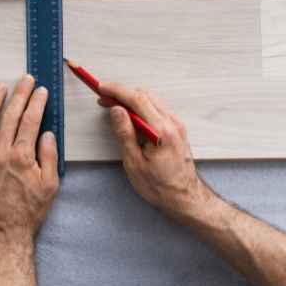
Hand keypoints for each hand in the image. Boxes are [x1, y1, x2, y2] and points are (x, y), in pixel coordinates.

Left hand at [0, 75, 59, 246]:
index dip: (37, 102)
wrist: (2, 232)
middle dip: (19, 94)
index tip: (41, 90)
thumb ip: (48, 156)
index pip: (31, 120)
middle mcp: (0, 152)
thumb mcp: (50, 185)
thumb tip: (46, 134)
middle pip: (10, 115)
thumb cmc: (29, 212)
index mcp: (22, 156)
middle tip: (25, 80)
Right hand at [98, 83, 215, 223]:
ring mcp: (177, 125)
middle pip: (145, 95)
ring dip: (132, 99)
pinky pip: (158, 109)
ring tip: (114, 108)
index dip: (116, 90)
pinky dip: (142, 107)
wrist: (184, 198)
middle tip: (104, 99)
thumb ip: (124, 133)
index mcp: (161, 130)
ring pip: (152, 100)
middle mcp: (172, 123)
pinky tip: (131, 116)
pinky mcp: (177, 129)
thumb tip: (116, 110)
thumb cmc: (160, 186)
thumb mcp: (134, 163)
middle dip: (122, 93)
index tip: (101, 88)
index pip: (137, 99)